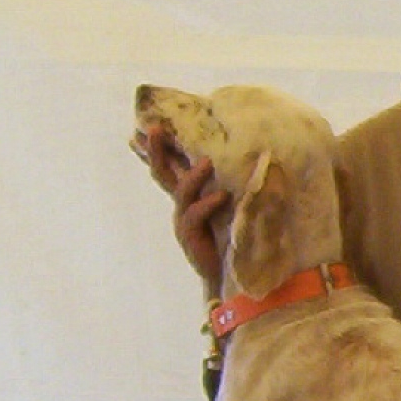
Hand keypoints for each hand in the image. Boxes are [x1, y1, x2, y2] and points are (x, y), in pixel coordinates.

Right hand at [134, 125, 226, 287]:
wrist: (229, 274)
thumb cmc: (233, 235)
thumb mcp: (231, 204)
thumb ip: (234, 182)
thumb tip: (258, 155)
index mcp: (190, 194)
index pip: (169, 165)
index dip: (153, 147)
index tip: (142, 126)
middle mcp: (183, 203)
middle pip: (163, 172)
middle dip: (157, 150)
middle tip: (156, 128)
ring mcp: (184, 219)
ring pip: (181, 192)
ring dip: (193, 175)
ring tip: (207, 162)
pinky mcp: (191, 236)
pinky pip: (195, 215)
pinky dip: (208, 204)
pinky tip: (222, 196)